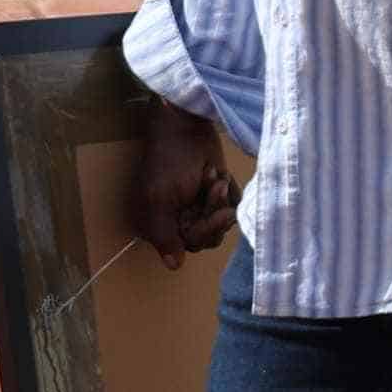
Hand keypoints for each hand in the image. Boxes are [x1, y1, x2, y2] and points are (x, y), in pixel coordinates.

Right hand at [130, 97, 236, 261]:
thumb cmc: (169, 159)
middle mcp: (178, 218)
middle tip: (218, 187)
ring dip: (221, 199)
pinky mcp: (216, 194)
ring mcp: (198, 206)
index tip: (216, 212)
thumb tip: (174, 266)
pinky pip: (232, 206)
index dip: (206, 231)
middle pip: (209, 237)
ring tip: (213, 175)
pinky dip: (229, 192)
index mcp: (160, 223)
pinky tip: (218, 173)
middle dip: (215, 212)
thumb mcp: (160, 199)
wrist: (186, 125)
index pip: (190, 245)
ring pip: (222, 223)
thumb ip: (164, 234)